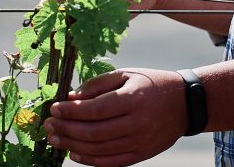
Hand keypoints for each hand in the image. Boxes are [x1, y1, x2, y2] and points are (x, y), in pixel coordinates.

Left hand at [43, 68, 186, 166]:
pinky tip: (74, 153)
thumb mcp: (126, 74)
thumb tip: (71, 98)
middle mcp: (137, 123)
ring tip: (55, 138)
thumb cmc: (151, 84)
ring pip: (100, 150)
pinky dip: (90, 160)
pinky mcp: (142, 155)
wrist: (185, 104)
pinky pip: (112, 162)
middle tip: (48, 125)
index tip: (54, 108)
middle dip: (67, 129)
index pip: (94, 110)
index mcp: (132, 99)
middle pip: (94, 132)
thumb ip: (98, 85)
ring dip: (73, 145)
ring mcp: (140, 142)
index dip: (71, 111)